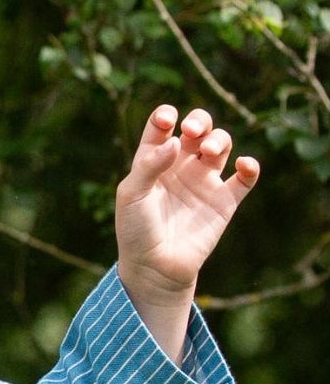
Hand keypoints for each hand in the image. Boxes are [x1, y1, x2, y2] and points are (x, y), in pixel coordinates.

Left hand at [114, 105, 260, 306]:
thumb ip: (149, 165)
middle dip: (199, 121)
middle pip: (198, 128)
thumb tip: (175, 141)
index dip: (165, 116)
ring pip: (221, 145)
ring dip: (219, 139)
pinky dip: (250, 166)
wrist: (154, 267)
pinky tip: (243, 165)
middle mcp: (180, 166)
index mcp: (153, 161)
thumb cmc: (136, 231)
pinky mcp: (224, 201)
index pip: (162, 127)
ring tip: (208, 152)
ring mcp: (203, 182)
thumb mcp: (132, 195)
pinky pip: (245, 178)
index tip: (167, 120)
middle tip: (192, 131)